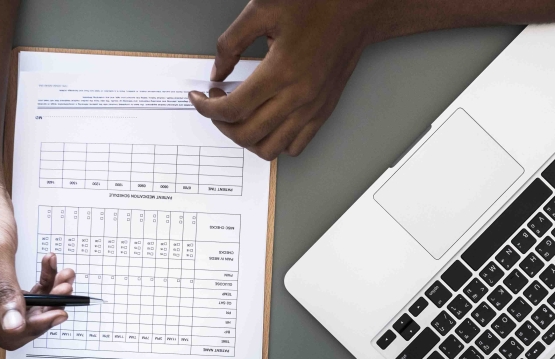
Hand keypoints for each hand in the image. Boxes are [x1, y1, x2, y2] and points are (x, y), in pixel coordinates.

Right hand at [0, 182, 73, 349]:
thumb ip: (5, 291)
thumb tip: (15, 326)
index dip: (28, 325)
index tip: (56, 313)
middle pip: (11, 324)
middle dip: (42, 309)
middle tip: (64, 293)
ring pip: (22, 310)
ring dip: (47, 295)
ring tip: (63, 278)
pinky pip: (23, 295)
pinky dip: (41, 284)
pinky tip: (53, 270)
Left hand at [189, 0, 377, 159]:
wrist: (355, 11)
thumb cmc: (315, 5)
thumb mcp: (262, 10)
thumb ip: (231, 43)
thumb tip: (217, 71)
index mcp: (279, 72)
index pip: (231, 109)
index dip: (206, 108)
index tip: (199, 99)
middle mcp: (297, 97)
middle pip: (246, 134)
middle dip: (221, 125)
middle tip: (216, 106)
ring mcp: (311, 110)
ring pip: (270, 148)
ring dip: (246, 139)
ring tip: (239, 119)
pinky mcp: (322, 113)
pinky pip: (295, 147)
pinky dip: (275, 143)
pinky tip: (266, 124)